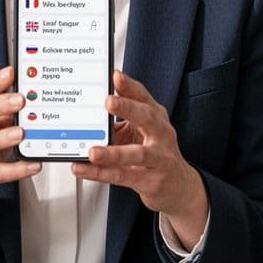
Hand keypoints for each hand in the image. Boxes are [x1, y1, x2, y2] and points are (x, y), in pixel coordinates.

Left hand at [72, 70, 208, 247]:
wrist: (178, 186)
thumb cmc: (156, 152)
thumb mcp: (142, 129)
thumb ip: (122, 115)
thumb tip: (93, 101)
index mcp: (156, 117)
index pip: (143, 96)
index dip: (130, 85)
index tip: (115, 76)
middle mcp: (160, 134)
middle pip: (147, 118)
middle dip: (128, 108)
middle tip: (109, 102)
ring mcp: (158, 158)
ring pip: (137, 154)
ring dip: (113, 153)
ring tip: (93, 152)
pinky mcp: (150, 180)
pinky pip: (123, 176)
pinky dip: (101, 173)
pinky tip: (84, 168)